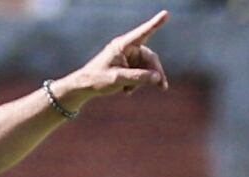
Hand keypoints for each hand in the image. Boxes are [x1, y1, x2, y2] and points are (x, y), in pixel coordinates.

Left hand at [54, 10, 169, 110]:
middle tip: (162, 87)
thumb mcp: (117, 79)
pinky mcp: (127, 65)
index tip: (165, 13)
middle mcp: (127, 48)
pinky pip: (140, 73)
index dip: (155, 24)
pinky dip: (137, 82)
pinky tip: (126, 91)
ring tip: (130, 91)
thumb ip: (138, 77)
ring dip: (144, 80)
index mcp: (122, 45)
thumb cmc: (97, 79)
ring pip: (146, 67)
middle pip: (149, 58)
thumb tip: (157, 77)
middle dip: (155, 72)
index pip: (142, 33)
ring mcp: (128, 57)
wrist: (83, 87)